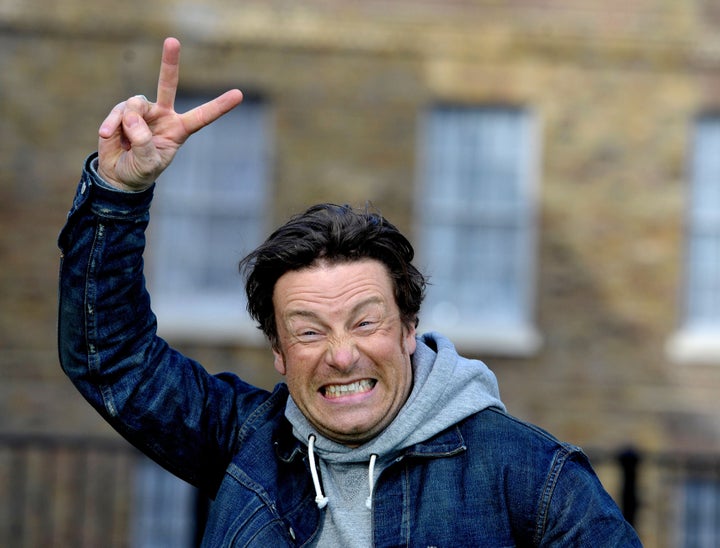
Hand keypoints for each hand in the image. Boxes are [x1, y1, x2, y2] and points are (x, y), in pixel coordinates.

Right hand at [97, 37, 243, 190]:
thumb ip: (143, 142)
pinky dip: (111, 124)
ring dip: (128, 123)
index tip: (238, 94)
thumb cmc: (140, 171)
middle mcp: (163, 115)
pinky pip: (118, 111)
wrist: (118, 175)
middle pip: (168, 85)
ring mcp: (142, 112)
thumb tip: (133, 117)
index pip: (202, 116)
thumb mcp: (147, 164)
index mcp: (179, 129)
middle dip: (169, 63)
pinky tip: (106, 135)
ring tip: (125, 143)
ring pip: (136, 105)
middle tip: (173, 41)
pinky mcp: (122, 112)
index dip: (219, 106)